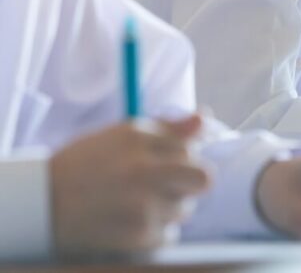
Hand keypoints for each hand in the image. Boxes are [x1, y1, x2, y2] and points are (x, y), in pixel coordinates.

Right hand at [50, 115, 209, 257]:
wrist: (42, 204)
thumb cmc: (87, 164)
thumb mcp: (123, 134)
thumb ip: (169, 127)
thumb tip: (205, 119)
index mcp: (139, 138)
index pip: (191, 148)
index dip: (180, 157)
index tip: (161, 163)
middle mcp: (143, 168)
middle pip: (203, 178)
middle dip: (191, 183)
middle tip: (168, 186)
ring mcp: (141, 204)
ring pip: (184, 209)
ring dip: (168, 209)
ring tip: (135, 204)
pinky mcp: (136, 235)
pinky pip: (168, 235)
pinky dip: (153, 232)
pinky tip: (129, 223)